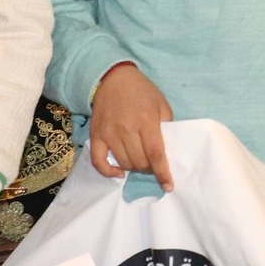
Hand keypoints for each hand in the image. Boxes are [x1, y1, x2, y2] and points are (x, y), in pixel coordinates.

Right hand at [88, 63, 174, 189]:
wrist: (113, 79)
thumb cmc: (142, 91)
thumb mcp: (162, 104)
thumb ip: (167, 125)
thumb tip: (169, 148)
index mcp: (146, 121)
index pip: (156, 154)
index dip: (163, 173)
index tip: (168, 186)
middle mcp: (126, 129)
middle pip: (139, 162)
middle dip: (149, 169)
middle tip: (153, 164)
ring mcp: (109, 134)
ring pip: (123, 163)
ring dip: (134, 168)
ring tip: (140, 163)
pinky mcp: (95, 135)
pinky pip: (98, 162)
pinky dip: (108, 172)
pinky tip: (119, 173)